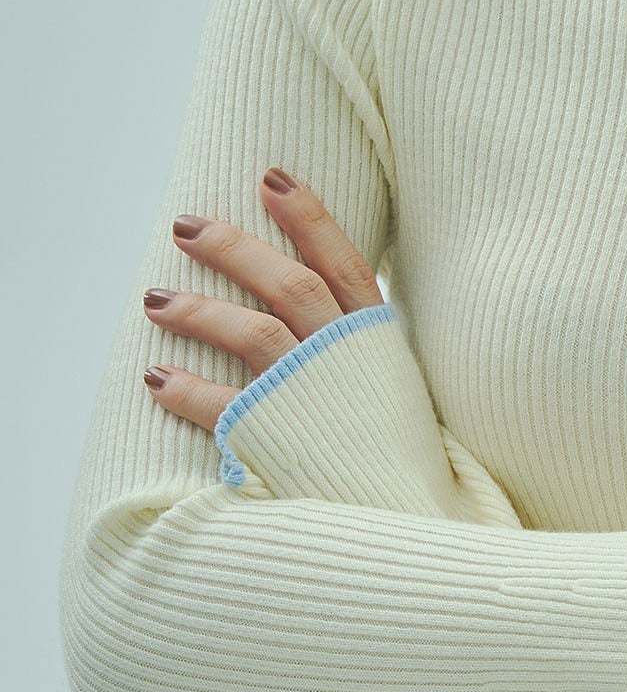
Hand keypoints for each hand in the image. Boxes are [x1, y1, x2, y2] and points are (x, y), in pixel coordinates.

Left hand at [141, 168, 384, 433]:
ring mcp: (310, 394)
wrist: (406, 515)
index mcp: (375, 339)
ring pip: (249, 331)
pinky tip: (156, 377)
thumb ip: (359, 344)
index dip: (308, 216)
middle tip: (187, 225)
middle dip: (234, 247)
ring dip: (197, 310)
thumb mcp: (389, 383)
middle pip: (287, 283)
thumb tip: (328, 302)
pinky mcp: (276, 437)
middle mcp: (344, 357)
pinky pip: (220, 406)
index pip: (342, 261)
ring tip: (155, 300)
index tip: (272, 177)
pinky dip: (184, 389)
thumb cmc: (396, 451)